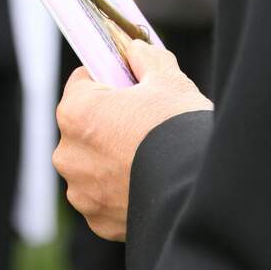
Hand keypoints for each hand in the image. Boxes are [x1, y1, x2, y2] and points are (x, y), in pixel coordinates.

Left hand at [53, 42, 211, 240]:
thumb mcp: (168, 80)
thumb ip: (146, 58)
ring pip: (92, 163)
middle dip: (108, 122)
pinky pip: (103, 197)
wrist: (202, 191)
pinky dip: (120, 190)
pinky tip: (147, 182)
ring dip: (111, 159)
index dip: (108, 80)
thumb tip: (136, 49)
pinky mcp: (98, 220)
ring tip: (148, 156)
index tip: (128, 86)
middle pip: (84, 125)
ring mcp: (81, 190)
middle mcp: (68, 153)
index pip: (82, 83)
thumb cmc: (179, 129)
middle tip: (145, 123)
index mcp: (75, 112)